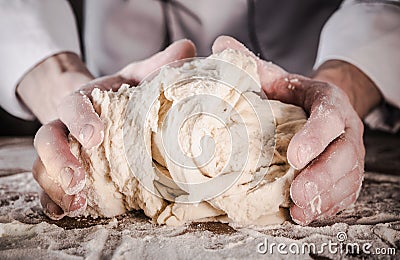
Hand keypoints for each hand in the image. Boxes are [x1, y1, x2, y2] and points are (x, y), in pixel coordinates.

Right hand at [33, 39, 195, 218]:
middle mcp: (66, 126)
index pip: (72, 105)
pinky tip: (64, 212)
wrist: (103, 107)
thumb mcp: (139, 76)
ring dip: (56, 186)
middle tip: (78, 179)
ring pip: (43, 166)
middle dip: (59, 159)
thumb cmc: (124, 93)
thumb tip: (187, 48)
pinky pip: (50, 186)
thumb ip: (159, 65)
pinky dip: (53, 200)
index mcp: (83, 100)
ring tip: (76, 204)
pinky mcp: (66, 171)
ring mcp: (63, 150)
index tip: (97, 136)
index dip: (80, 120)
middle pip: (47, 139)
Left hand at [212, 36, 379, 224]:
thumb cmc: (292, 95)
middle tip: (298, 193)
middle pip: (344, 155)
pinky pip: (345, 193)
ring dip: (326, 197)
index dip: (315, 137)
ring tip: (300, 211)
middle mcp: (344, 130)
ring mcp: (347, 154)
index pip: (328, 118)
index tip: (294, 155)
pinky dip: (327, 207)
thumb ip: (251, 64)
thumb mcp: (275, 77)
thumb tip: (220, 45)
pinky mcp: (344, 173)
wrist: (318, 106)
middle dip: (323, 177)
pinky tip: (306, 215)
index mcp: (328, 102)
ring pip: (347, 178)